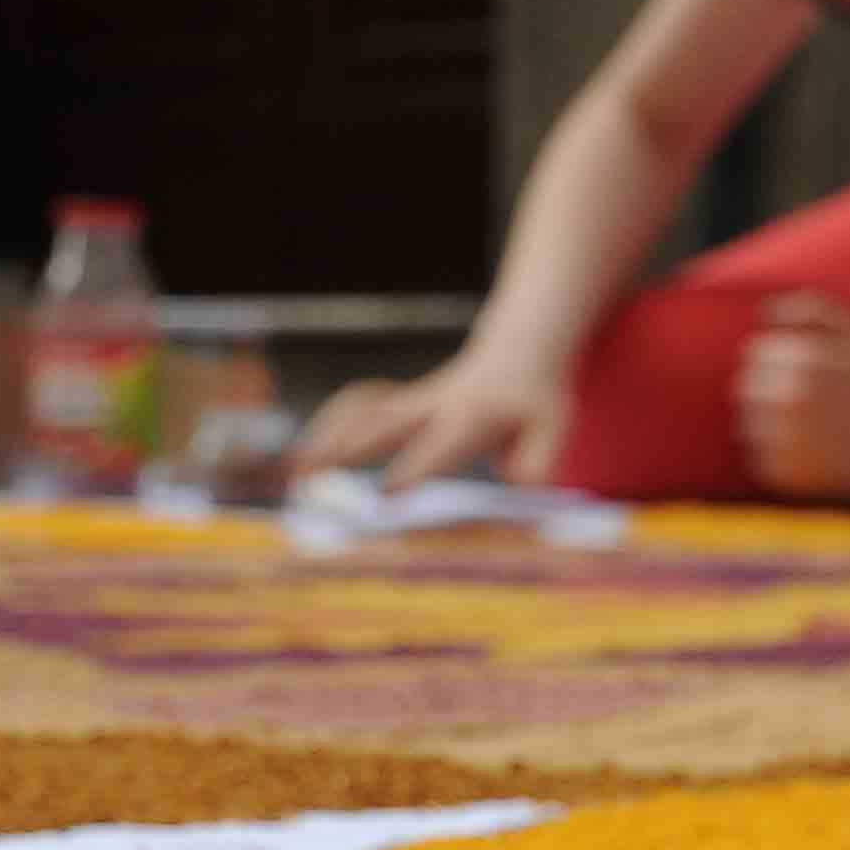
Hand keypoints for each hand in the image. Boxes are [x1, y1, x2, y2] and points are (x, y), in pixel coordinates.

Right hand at [292, 350, 569, 492]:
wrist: (517, 353)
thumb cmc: (535, 400)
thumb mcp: (554, 426)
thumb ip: (538, 457)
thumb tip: (517, 484)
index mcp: (472, 414)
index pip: (438, 444)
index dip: (412, 468)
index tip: (385, 496)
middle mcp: (433, 404)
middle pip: (383, 421)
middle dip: (347, 448)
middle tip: (311, 478)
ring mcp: (411, 400)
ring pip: (360, 411)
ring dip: (326, 437)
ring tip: (295, 474)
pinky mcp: (397, 402)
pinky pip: (356, 406)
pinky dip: (328, 425)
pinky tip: (305, 458)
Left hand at [734, 294, 849, 501]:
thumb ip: (814, 310)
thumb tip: (765, 313)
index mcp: (805, 362)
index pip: (756, 352)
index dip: (782, 359)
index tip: (812, 372)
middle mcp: (789, 402)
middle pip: (746, 388)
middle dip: (772, 389)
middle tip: (813, 401)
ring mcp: (786, 442)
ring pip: (749, 424)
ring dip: (770, 423)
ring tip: (816, 427)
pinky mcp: (787, 477)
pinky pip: (760, 458)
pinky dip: (778, 454)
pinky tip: (815, 452)